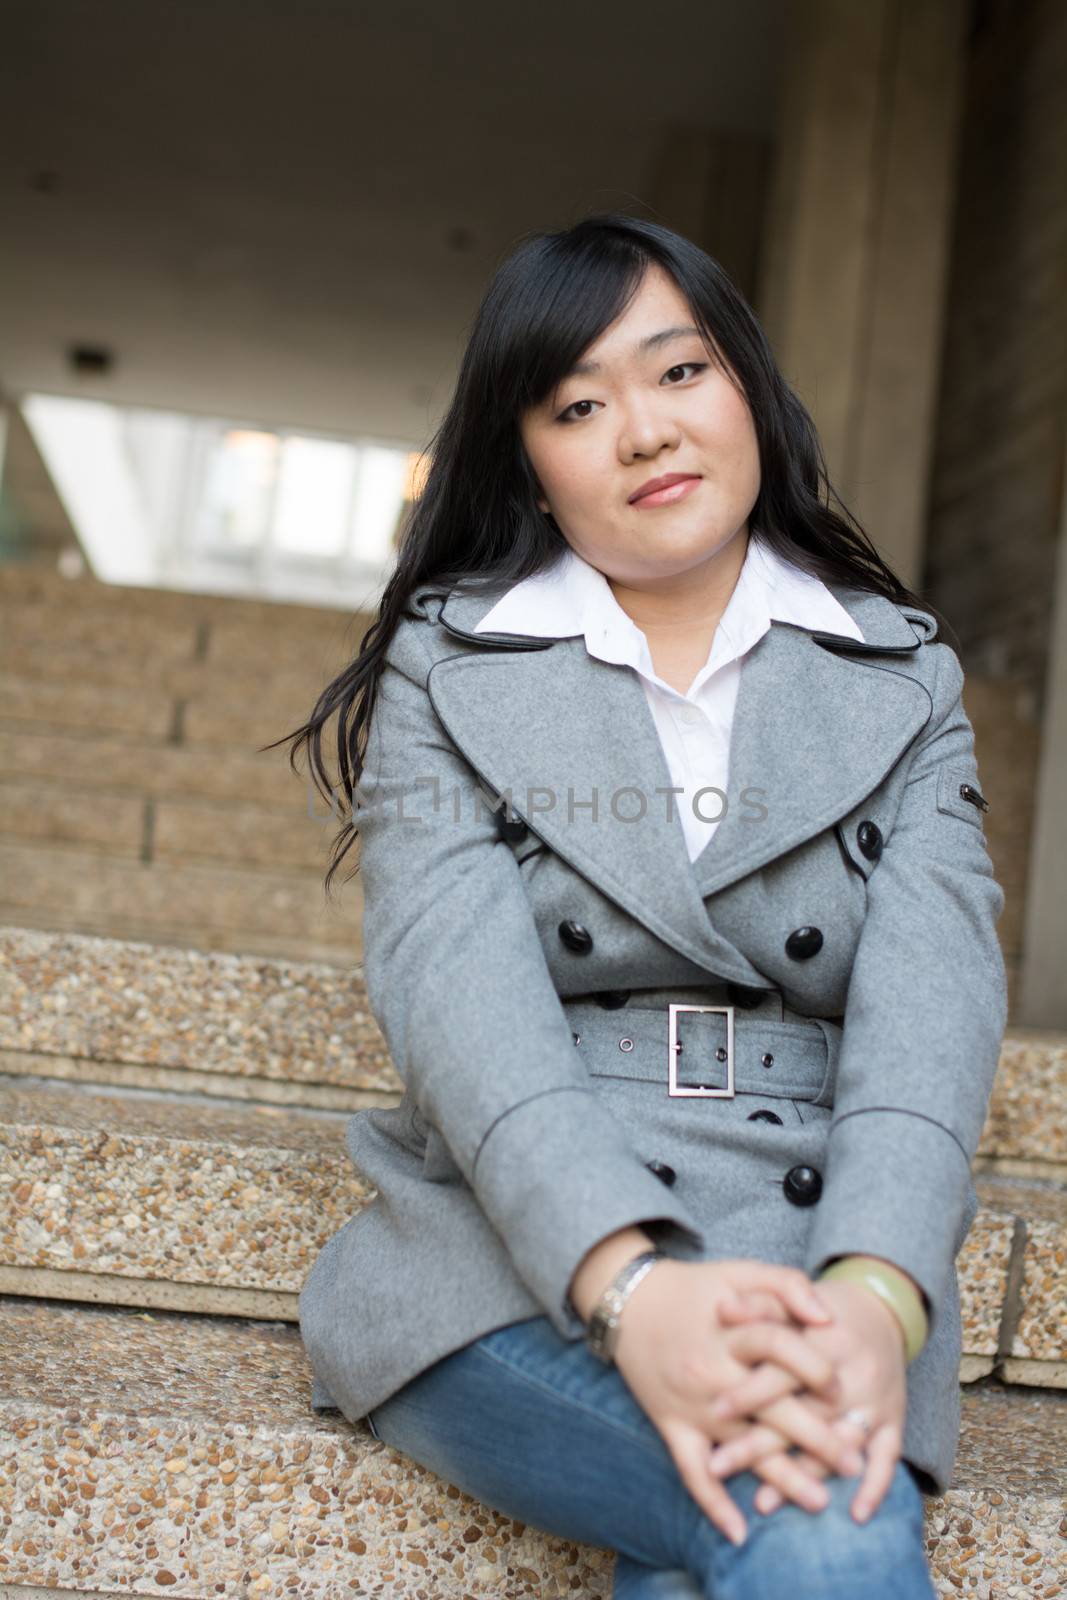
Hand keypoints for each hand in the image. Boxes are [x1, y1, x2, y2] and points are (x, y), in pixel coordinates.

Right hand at [611, 1258, 856, 1544]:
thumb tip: (828, 1318)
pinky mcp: (671, 1425)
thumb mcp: (740, 1271)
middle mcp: (712, 1371)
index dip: (814, 1369)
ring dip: (781, 1477)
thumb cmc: (696, 1287)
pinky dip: (713, 1504)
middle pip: (770, 1409)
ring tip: (819, 1500)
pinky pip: (691, 1472)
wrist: (631, 1300)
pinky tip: (738, 1532)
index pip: (781, 1349)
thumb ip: (787, 1285)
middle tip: (853, 1462)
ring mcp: (692, 1405)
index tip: (841, 1391)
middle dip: (816, 1438)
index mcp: (731, 1331)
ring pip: (741, 1449)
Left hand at [707, 1277, 908, 1522]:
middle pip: (805, 1415)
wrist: (879, 1309)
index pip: (783, 1370)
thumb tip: (720, 1308)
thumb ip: (758, 1304)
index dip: (749, 1392)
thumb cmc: (819, 1311)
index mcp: (823, 1339)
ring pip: (840, 1443)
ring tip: (762, 1502)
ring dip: (804, 1475)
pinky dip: (876, 1488)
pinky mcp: (895, 1419)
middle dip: (760, 1444)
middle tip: (718, 1466)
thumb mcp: (791, 1298)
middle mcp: (852, 1372)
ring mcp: (876, 1399)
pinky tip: (856, 1516)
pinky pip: (889, 1458)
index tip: (714, 1411)